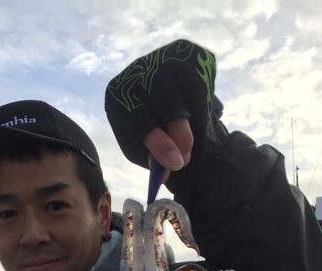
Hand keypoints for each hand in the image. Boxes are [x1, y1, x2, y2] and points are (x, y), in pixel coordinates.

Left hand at [105, 39, 221, 170]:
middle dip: (178, 131)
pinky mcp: (184, 50)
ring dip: (194, 121)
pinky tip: (197, 117)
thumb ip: (154, 159)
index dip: (157, 142)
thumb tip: (168, 169)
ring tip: (193, 143)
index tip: (175, 164)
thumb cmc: (150, 131)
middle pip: (160, 97)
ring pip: (185, 87)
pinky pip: (200, 79)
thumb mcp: (146, 151)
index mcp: (117, 97)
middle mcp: (136, 71)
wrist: (166, 103)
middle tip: (189, 156)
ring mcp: (160, 56)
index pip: (135, 116)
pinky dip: (203, 105)